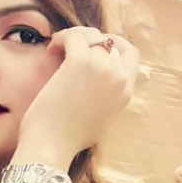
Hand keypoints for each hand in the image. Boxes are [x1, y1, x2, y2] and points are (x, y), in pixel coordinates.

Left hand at [18, 26, 138, 160]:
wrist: (51, 146)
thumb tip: (94, 83)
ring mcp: (102, 69)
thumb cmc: (66, 139)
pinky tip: (51, 50)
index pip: (130, 55)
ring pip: (92, 36)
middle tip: (72, 46)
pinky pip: (74, 36)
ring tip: (58, 49)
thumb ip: (105, 99)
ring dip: (73, 37)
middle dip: (92, 39)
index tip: (92, 48)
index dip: (112, 46)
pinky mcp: (80, 63)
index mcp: (126, 93)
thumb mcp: (98, 119)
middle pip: (112, 41)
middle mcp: (119, 78)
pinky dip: (61, 38)